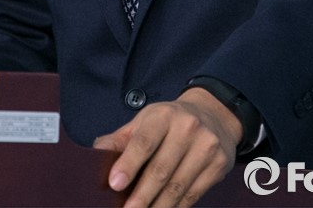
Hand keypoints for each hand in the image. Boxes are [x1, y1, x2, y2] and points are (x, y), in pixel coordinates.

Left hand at [93, 87, 241, 206]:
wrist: (214, 115)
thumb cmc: (171, 121)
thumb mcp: (145, 120)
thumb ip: (120, 139)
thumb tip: (94, 155)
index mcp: (164, 115)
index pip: (144, 141)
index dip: (129, 163)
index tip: (115, 183)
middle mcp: (187, 128)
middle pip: (161, 169)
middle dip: (142, 196)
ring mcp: (206, 146)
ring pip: (178, 186)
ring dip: (158, 207)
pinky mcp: (219, 165)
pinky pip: (193, 194)